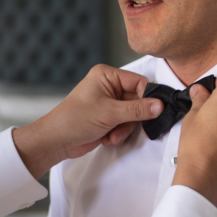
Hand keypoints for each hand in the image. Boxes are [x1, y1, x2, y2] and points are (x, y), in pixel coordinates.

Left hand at [12, 65, 163, 178]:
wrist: (56, 141)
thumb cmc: (74, 119)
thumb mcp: (109, 113)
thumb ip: (137, 110)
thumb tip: (159, 105)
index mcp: (107, 75)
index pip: (139, 82)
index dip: (148, 97)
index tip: (155, 111)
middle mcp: (109, 86)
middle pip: (138, 100)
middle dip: (133, 118)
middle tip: (130, 127)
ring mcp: (109, 103)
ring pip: (133, 115)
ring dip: (125, 128)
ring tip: (113, 135)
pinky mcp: (108, 117)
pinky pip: (125, 124)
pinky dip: (120, 133)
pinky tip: (108, 138)